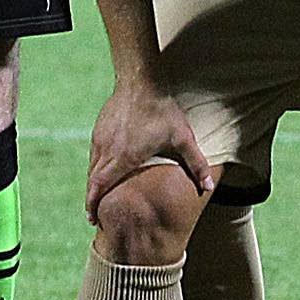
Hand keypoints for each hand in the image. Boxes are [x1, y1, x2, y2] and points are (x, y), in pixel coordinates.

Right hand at [84, 79, 213, 221]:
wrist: (141, 80)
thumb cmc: (162, 110)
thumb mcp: (183, 138)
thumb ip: (196, 164)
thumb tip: (208, 186)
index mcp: (124, 157)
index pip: (100, 186)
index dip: (93, 204)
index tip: (92, 219)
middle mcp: (107, 149)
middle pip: (92, 180)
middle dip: (91, 199)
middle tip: (94, 214)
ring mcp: (101, 137)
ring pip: (91, 167)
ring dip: (93, 183)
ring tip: (99, 194)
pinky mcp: (99, 127)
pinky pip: (94, 153)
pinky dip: (95, 166)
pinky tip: (104, 169)